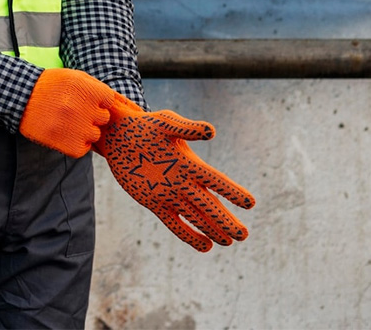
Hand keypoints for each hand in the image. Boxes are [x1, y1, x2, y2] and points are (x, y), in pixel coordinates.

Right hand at [19, 68, 115, 157]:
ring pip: (94, 134)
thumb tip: (114, 100)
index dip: (98, 100)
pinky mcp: (67, 145)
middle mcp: (83, 108)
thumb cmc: (50, 86)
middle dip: (92, 115)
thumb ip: (94, 86)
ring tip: (68, 122)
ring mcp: (75, 127)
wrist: (21, 97)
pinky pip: (83, 148)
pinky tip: (65, 133)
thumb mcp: (73, 76)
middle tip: (75, 111)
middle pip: (103, 118)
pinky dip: (76, 144)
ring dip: (84, 130)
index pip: (108, 100)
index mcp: (86, 89)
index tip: (85, 99)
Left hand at [96, 94, 254, 251]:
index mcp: (190, 163)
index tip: (250, 203)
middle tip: (243, 235)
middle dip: (225, 220)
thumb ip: (186, 128)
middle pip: (209, 204)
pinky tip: (205, 246)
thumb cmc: (144, 125)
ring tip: (228, 242)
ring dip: (212, 229)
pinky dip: (189, 235)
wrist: (120, 136)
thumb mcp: (165, 122)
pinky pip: (174, 223)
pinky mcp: (154, 203)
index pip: (215, 181)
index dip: (232, 192)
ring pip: (195, 216)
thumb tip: (212, 131)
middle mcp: (184, 181)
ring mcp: (170, 194)